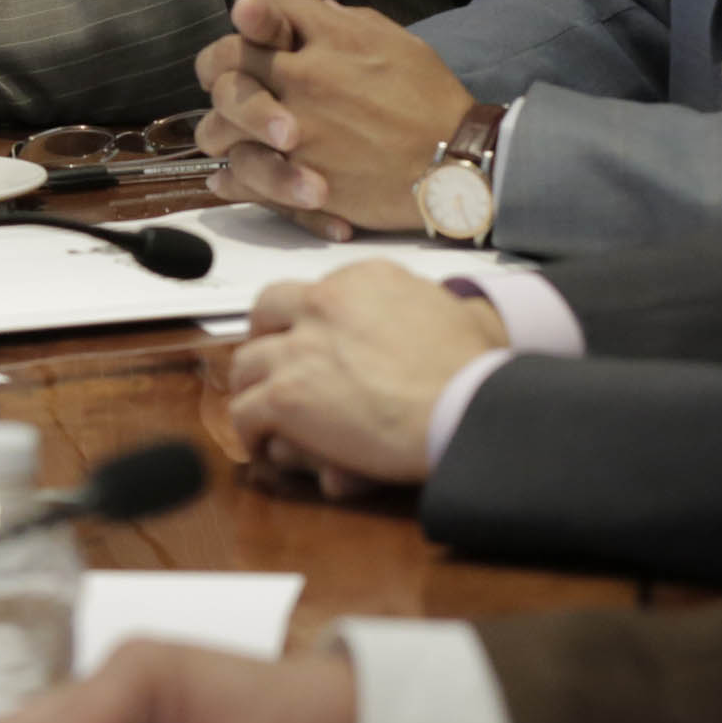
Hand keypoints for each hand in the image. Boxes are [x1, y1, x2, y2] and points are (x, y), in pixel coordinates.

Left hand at [193, 0, 473, 234]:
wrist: (460, 169)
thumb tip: (317, 7)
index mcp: (333, 39)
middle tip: (226, 81)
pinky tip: (228, 176)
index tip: (247, 18)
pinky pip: (238, 175)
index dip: (253, 11)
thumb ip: (349, 23)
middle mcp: (304, 78)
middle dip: (218, 67)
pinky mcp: (294, 178)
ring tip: (231, 135)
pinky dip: (229, 177)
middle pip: (224, 60)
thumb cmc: (433, 103)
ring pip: (217, 123)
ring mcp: (294, 130)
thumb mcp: (399, 44)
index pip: (269, 5)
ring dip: (220, 127)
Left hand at [229, 265, 508, 493]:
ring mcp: (299, 349)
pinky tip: (263, 443)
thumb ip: (421, 304)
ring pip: (247, 363)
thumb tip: (435, 307)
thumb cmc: (476, 372)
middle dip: (266, 338)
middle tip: (277, 367)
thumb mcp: (454, 312)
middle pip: (267, 312)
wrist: (470, 409)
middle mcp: (323, 303)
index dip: (308, 320)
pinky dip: (250, 430)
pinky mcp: (286, 396)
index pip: (314, 291)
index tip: (313, 341)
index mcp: (363, 279)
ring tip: (264, 410)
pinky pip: (245, 411)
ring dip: (254, 386)